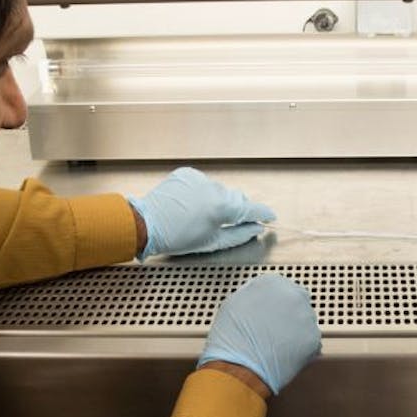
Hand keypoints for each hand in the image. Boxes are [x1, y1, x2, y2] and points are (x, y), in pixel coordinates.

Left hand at [128, 168, 274, 257]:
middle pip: (235, 197)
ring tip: (200, 214)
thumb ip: (239, 235)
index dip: (264, 213)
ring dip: (216, 200)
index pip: (251, 208)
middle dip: (236, 209)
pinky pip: (202, 183)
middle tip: (226, 222)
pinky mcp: (186, 174)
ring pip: (218, 189)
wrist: (146, 223)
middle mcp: (213, 188)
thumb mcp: (212, 242)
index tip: (270, 216)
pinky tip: (190, 204)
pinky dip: (201, 192)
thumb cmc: (177, 238)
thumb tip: (257, 229)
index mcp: (221, 207)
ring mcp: (199, 178)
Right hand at [198, 274, 321, 393]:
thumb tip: (260, 298)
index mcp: (272, 283)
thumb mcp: (234, 303)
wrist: (239, 367)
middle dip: (288, 314)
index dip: (276, 303)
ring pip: (305, 321)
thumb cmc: (232, 340)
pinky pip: (311, 341)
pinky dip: (301, 348)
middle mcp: (292, 295)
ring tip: (276, 344)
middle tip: (274, 329)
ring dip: (295, 330)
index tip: (272, 312)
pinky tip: (284, 354)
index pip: (282, 287)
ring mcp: (306, 316)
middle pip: (297, 302)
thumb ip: (253, 294)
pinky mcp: (314, 338)